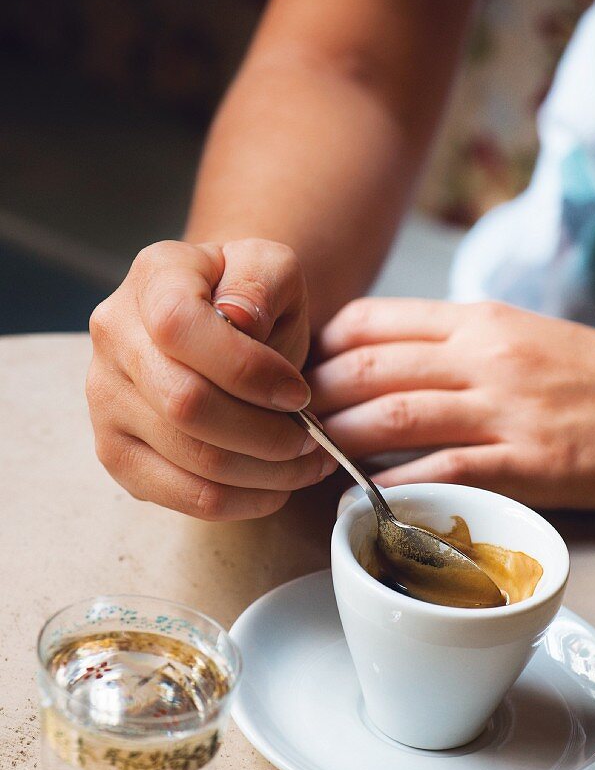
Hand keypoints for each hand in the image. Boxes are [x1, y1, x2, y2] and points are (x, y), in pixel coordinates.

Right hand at [87, 239, 335, 519]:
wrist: (222, 327)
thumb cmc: (251, 301)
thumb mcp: (271, 268)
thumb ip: (261, 282)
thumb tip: (241, 322)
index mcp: (153, 278)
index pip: (180, 328)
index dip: (246, 370)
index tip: (298, 393)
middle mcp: (114, 337)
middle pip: (185, 405)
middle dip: (266, 434)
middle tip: (312, 440)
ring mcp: (107, 400)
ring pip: (190, 459)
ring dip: (265, 473)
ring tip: (306, 465)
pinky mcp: (118, 453)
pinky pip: (182, 496)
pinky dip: (242, 501)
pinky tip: (275, 486)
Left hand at [308, 298, 594, 509]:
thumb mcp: (526, 340)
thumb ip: (460, 351)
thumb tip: (392, 373)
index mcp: (482, 321)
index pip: (374, 319)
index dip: (321, 348)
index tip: (295, 376)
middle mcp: (486, 354)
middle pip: (370, 366)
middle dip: (314, 397)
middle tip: (282, 427)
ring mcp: (507, 407)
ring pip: (394, 414)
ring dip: (340, 442)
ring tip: (307, 462)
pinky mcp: (530, 461)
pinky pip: (445, 469)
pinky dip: (396, 486)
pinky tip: (363, 501)